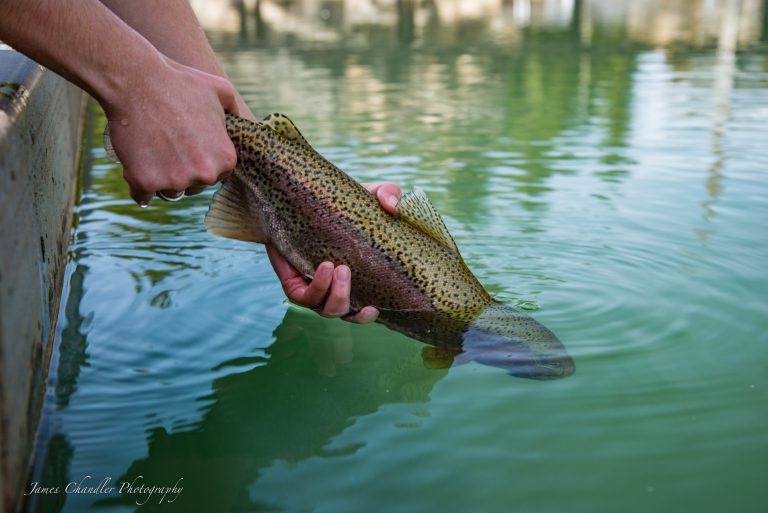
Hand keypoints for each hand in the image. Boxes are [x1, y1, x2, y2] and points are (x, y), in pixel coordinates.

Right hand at [102, 57, 238, 204]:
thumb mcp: (221, 90)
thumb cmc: (180, 82)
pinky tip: (137, 168)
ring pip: (169, 191)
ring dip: (161, 179)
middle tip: (167, 145)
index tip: (189, 146)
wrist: (136, 81)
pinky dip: (139, 185)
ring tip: (151, 150)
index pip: (216, 174)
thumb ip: (236, 111)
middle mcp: (204, 175)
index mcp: (225, 159)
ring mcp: (174, 181)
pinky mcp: (145, 182)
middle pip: (193, 186)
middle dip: (183, 171)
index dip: (201, 161)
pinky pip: (143, 195)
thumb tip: (244, 124)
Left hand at [267, 182, 401, 323]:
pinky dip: (316, 286)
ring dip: (335, 295)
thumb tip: (393, 207)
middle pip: (343, 313)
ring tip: (338, 267)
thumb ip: (387, 193)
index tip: (375, 307)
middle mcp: (333, 289)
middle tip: (347, 271)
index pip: (362, 310)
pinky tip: (324, 266)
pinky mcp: (292, 282)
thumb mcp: (368, 195)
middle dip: (346, 300)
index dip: (367, 315)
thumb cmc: (341, 203)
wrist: (299, 200)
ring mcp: (312, 288)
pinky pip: (301, 297)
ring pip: (325, 310)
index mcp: (355, 280)